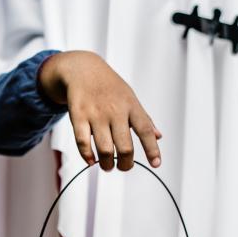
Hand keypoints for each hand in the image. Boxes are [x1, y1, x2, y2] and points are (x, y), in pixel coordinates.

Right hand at [39, 50, 161, 170]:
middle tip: (123, 167)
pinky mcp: (78, 117)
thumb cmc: (109, 87)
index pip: (146, 131)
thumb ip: (144, 119)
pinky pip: (83, 143)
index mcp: (131, 106)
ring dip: (106, 164)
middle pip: (125, 147)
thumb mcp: (130, 98)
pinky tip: (91, 161)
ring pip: (105, 149)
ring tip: (107, 166)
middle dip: (125, 164)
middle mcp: (115, 111)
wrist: (83, 69)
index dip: (152, 149)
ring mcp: (96, 114)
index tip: (156, 164)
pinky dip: (87, 156)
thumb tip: (159, 136)